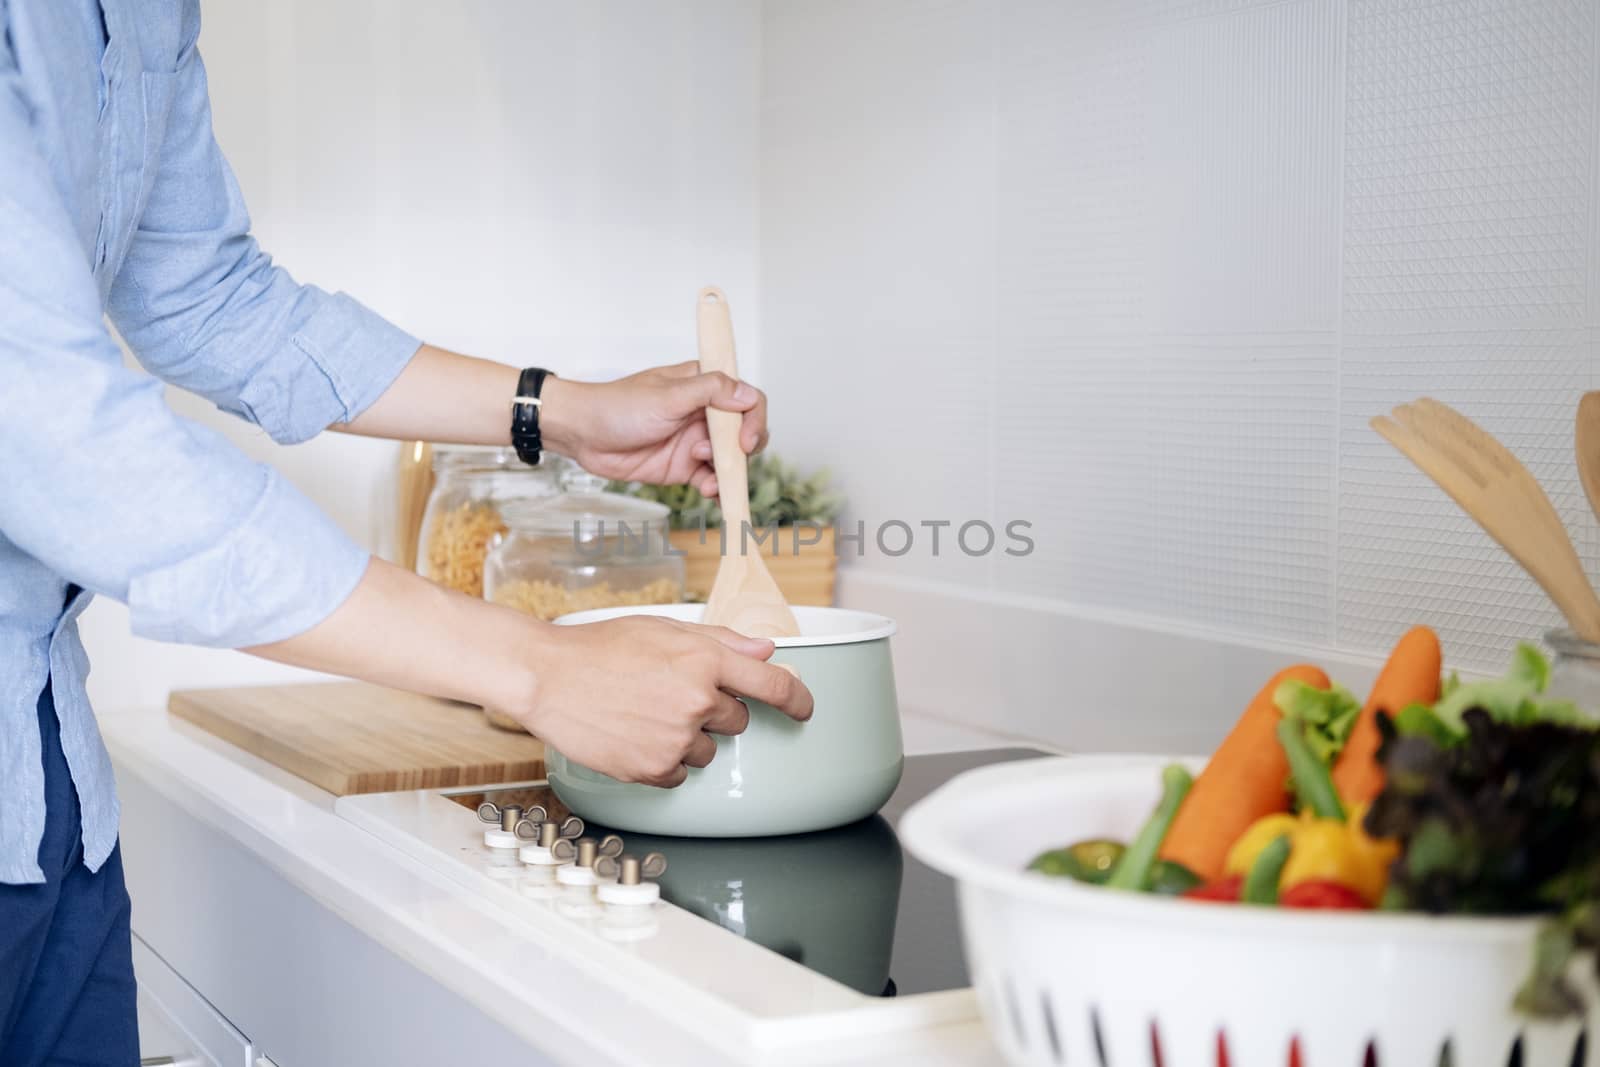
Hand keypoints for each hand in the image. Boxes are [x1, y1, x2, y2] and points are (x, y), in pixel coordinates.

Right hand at [499, 615, 813, 786]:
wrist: (547, 677)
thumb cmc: (601, 646)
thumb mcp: (664, 628)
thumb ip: (721, 640)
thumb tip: (765, 647)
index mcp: (705, 659)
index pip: (774, 684)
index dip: (797, 699)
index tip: (804, 708)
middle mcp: (697, 700)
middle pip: (737, 720)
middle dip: (715, 710)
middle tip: (672, 694)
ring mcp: (675, 738)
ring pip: (708, 750)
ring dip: (688, 737)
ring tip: (645, 714)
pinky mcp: (652, 768)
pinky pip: (679, 774)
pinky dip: (663, 761)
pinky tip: (634, 736)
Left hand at [539, 362, 766, 495]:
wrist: (583, 435)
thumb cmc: (618, 407)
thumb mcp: (667, 395)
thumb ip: (710, 392)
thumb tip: (747, 395)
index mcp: (703, 386)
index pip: (747, 399)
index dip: (753, 420)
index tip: (744, 440)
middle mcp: (703, 413)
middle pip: (743, 432)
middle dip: (743, 450)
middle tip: (729, 460)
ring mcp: (694, 440)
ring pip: (729, 459)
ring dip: (728, 472)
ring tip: (708, 479)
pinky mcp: (683, 466)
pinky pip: (711, 479)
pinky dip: (717, 488)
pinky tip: (711, 493)